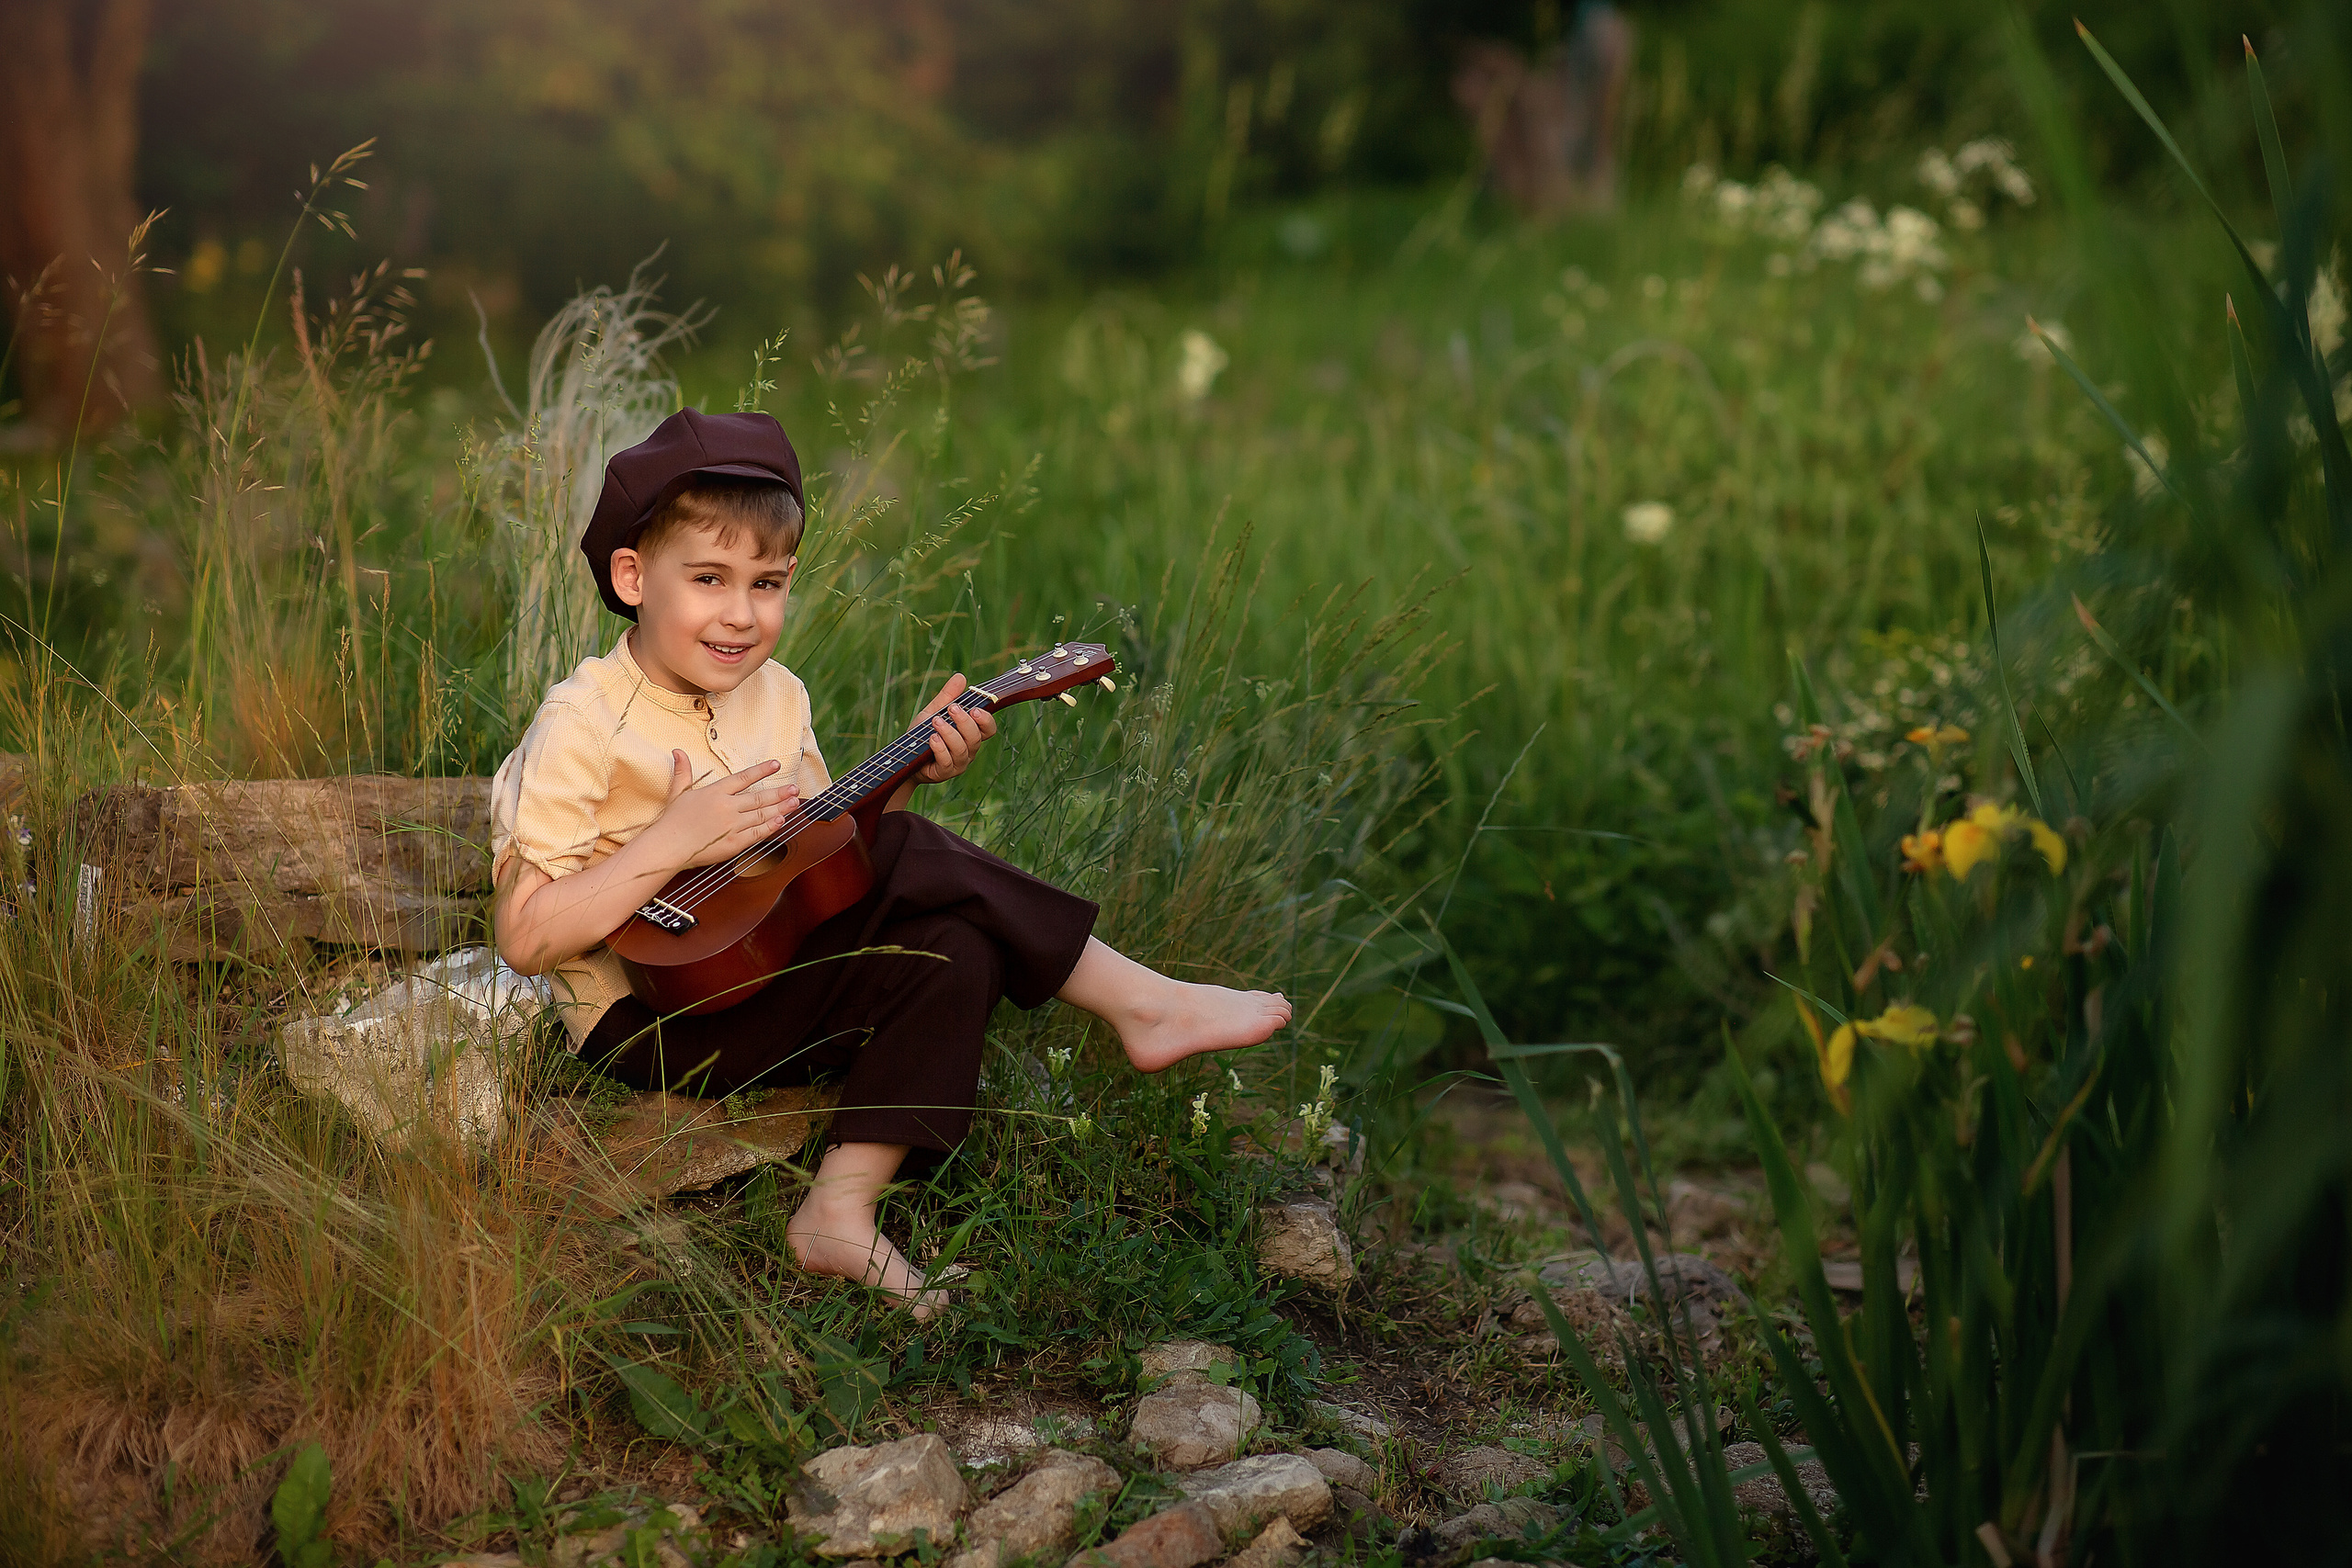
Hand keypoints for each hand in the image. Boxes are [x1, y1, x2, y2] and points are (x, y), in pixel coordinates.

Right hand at [649, 751, 799, 867]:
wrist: (667, 847)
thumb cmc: (672, 821)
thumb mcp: (678, 792)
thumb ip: (683, 772)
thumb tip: (678, 751)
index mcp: (715, 792)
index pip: (743, 778)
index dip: (762, 771)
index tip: (776, 765)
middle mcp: (727, 806)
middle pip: (759, 797)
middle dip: (779, 792)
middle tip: (794, 788)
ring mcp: (732, 825)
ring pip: (761, 814)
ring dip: (780, 807)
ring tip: (794, 802)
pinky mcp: (733, 843)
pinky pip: (756, 833)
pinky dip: (770, 827)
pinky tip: (781, 821)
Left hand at [910, 673, 996, 783]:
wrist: (904, 758)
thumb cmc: (922, 735)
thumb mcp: (933, 711)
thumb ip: (948, 696)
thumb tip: (961, 676)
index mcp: (970, 735)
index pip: (989, 729)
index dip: (985, 719)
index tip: (973, 708)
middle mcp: (968, 750)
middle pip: (976, 737)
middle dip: (964, 721)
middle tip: (952, 708)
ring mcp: (958, 763)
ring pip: (962, 749)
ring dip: (949, 733)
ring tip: (936, 721)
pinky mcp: (944, 773)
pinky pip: (947, 761)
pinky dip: (940, 748)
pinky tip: (932, 738)